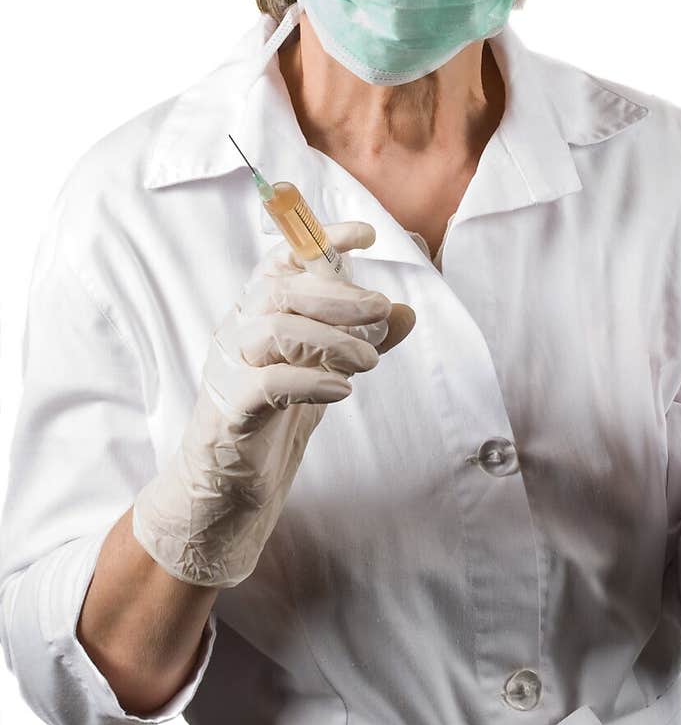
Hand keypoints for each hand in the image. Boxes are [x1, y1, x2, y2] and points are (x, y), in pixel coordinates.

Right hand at [132, 222, 415, 586]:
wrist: (229, 490)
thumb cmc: (276, 418)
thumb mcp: (326, 370)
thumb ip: (363, 339)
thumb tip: (407, 311)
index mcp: (257, 312)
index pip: (282, 260)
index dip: (319, 239)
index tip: (364, 234)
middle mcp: (237, 332)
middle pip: (279, 289)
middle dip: (338, 294)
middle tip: (381, 310)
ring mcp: (228, 371)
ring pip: (273, 329)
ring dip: (332, 339)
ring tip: (369, 361)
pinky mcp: (229, 413)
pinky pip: (265, 383)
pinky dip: (310, 381)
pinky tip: (342, 391)